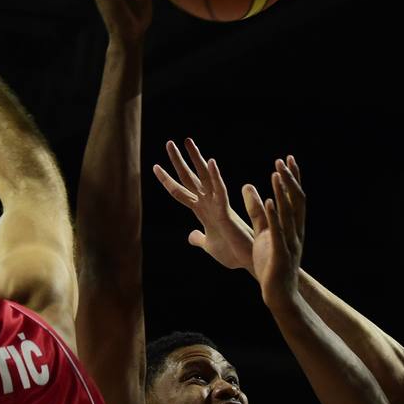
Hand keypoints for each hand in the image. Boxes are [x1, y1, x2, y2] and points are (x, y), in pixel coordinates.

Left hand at [153, 138, 255, 271]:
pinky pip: (220, 191)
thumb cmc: (231, 252)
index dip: (167, 180)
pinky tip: (210, 162)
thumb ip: (199, 238)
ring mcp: (218, 205)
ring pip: (204, 178)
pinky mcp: (226, 212)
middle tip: (169, 142)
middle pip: (190, 178)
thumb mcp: (209, 245)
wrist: (247, 262)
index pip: (181, 192)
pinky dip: (215, 176)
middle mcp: (209, 203)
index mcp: (203, 211)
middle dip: (179, 161)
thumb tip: (190, 235)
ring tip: (187, 141)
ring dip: (196, 159)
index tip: (155, 166)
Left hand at [243, 157, 305, 305]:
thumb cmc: (270, 264)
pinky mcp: (280, 253)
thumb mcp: (262, 234)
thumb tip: (248, 188)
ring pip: (289, 213)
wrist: (279, 294)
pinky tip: (269, 201)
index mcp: (292, 227)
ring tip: (276, 174)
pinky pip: (278, 231)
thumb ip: (256, 212)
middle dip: (290, 180)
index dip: (292, 178)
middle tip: (282, 160)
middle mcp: (295, 231)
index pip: (295, 198)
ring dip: (282, 192)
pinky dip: (274, 215)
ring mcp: (290, 242)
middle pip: (297, 201)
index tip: (287, 159)